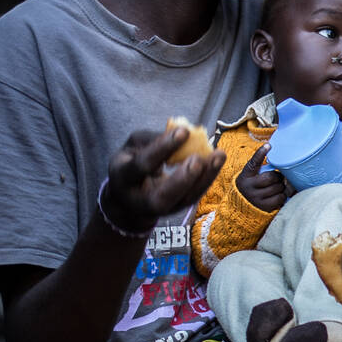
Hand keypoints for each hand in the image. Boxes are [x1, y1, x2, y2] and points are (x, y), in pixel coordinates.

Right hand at [102, 125, 225, 233]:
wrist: (127, 197)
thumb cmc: (132, 162)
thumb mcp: (133, 146)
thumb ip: (154, 139)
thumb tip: (182, 132)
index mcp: (123, 177)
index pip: (142, 165)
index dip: (162, 148)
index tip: (184, 131)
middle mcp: (138, 200)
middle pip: (161, 198)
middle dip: (182, 179)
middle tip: (199, 159)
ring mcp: (159, 209)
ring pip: (183, 200)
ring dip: (204, 178)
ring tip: (218, 156)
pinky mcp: (176, 210)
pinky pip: (194, 197)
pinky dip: (207, 179)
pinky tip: (217, 161)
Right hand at [236, 144, 291, 211]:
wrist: (241, 205)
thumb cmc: (251, 185)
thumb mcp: (250, 175)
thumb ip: (259, 167)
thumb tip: (272, 151)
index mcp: (246, 176)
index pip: (253, 163)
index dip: (261, 153)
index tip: (268, 145)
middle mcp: (249, 187)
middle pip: (271, 177)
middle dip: (278, 177)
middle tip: (278, 177)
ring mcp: (256, 198)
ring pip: (277, 188)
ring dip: (281, 186)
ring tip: (278, 186)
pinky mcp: (263, 207)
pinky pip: (279, 198)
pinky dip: (282, 195)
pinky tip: (278, 194)